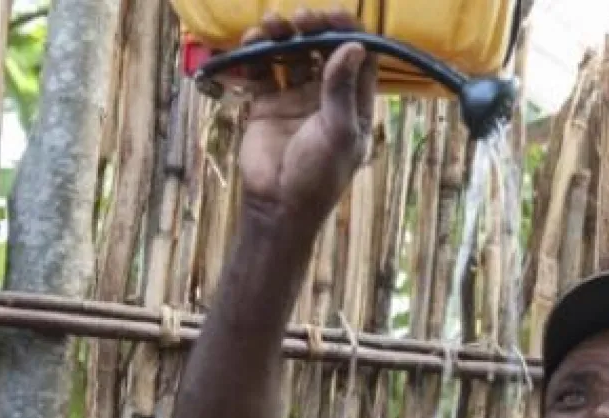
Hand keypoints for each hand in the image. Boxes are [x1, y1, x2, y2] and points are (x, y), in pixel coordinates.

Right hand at [236, 10, 377, 226]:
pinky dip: (255, 54)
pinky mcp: (266, 105)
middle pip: (322, 50)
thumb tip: (354, 46)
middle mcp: (326, 97)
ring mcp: (295, 99)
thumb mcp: (338, 133)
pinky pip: (262, 71)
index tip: (332, 16)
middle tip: (300, 18)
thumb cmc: (317, 177)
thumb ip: (342, 89)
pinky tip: (250, 42)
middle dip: (312, 29)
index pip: (358, 58)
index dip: (348, 32)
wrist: (277, 206)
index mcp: (354, 104)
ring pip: (290, 55)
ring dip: (282, 35)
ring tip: (270, 23)